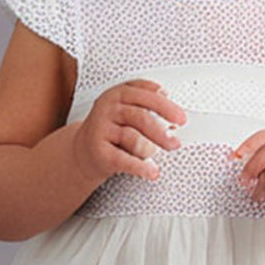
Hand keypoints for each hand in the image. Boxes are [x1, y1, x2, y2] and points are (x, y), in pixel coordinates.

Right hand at [71, 79, 186, 184]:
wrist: (83, 151)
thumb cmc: (113, 130)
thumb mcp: (128, 111)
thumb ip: (149, 109)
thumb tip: (175, 121)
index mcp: (120, 93)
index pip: (145, 94)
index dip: (166, 106)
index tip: (181, 118)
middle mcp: (109, 108)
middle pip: (141, 116)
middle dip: (162, 132)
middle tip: (175, 142)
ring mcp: (101, 129)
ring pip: (133, 138)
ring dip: (150, 149)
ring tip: (156, 155)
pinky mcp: (99, 151)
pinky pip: (124, 160)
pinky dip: (141, 167)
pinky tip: (152, 172)